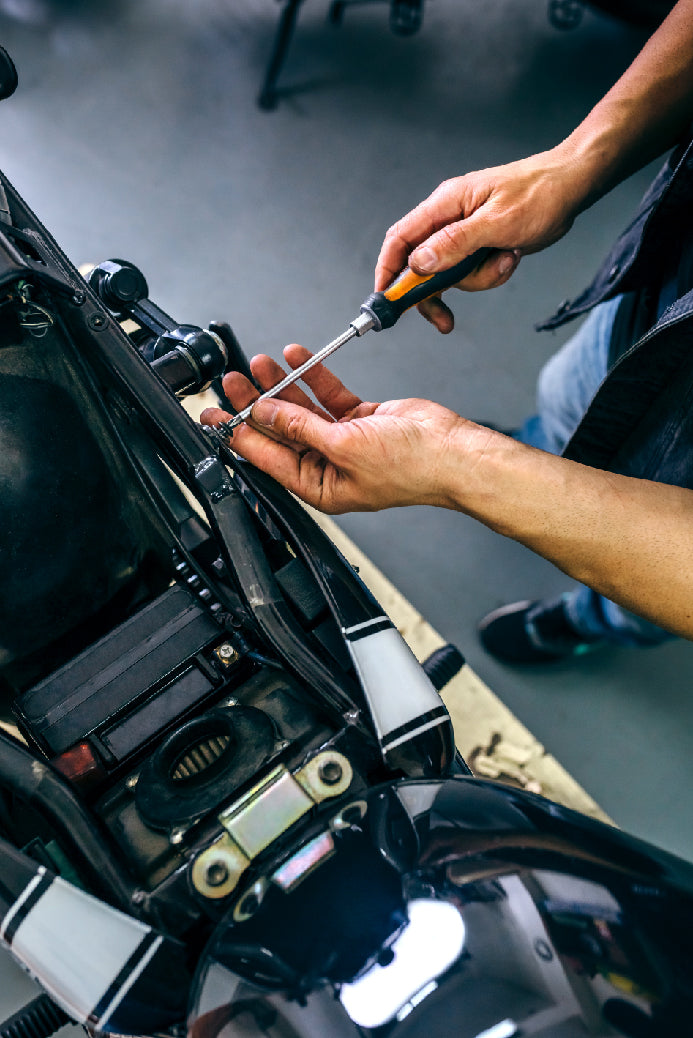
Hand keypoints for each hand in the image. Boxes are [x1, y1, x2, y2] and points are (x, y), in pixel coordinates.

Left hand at [200, 345, 483, 513]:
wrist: (453, 451)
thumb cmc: (412, 467)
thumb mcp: (344, 446)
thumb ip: (301, 426)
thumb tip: (266, 411)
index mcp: (319, 486)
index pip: (267, 457)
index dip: (238, 433)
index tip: (213, 416)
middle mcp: (327, 465)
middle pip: (280, 429)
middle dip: (255, 403)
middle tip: (232, 381)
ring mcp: (344, 440)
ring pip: (302, 408)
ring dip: (282, 384)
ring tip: (261, 363)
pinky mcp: (360, 419)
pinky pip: (327, 394)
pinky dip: (313, 375)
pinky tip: (298, 356)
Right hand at [376, 147, 581, 330]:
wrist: (570, 188)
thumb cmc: (538, 194)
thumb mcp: (496, 222)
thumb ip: (455, 243)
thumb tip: (418, 263)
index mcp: (445, 205)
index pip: (401, 239)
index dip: (388, 270)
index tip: (386, 300)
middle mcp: (449, 219)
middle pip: (421, 266)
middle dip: (434, 293)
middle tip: (444, 319)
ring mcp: (464, 234)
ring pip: (452, 275)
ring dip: (477, 279)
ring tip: (505, 260)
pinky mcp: (480, 246)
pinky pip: (473, 273)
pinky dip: (491, 274)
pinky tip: (510, 258)